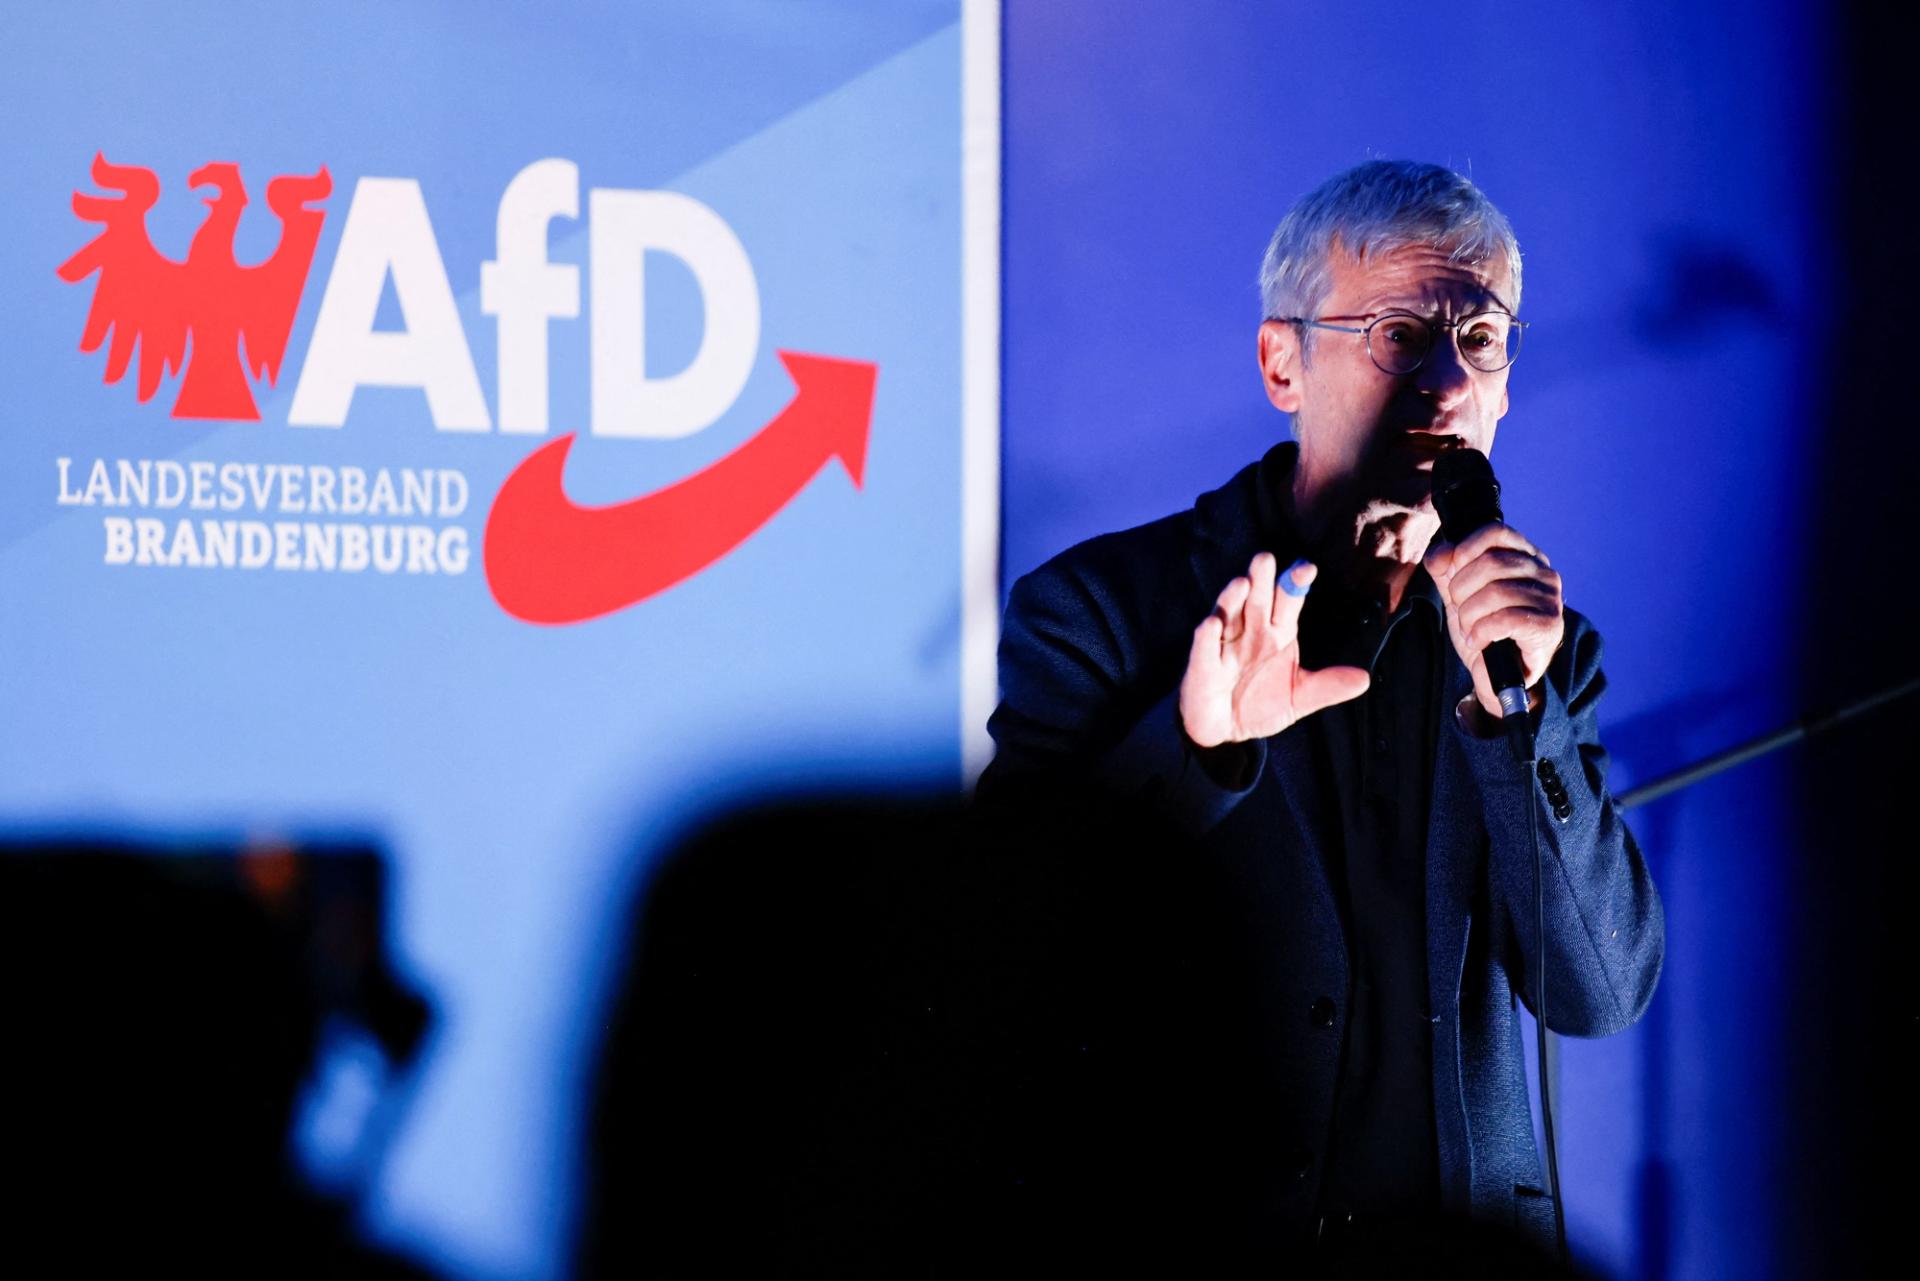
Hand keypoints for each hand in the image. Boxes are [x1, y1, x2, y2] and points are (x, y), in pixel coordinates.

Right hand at [1178, 552, 1371, 746]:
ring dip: (1231, 598)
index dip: (1295, 584)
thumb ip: (1328, 686)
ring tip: (1241, 583)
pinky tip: (1211, 624)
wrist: (1227, 731)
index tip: (1307, 568)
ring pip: (1227, 615)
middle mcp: (1251, 632)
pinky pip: (1204, 647)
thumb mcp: (1300, 697)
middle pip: (1256, 600)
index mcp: (1278, 633)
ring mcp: (1225, 646)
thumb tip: (1364, 679)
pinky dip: (1207, 636)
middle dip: (1260, 580)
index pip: (1288, 602)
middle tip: (1265, 558)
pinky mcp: (1203, 665)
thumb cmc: (1262, 705)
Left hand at [1424, 524, 1564, 719]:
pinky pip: (1507, 619)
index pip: (1495, 532)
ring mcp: (1550, 599)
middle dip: (1461, 589)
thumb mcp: (1458, 595)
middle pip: (1491, 562)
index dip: (1465, 549)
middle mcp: (1544, 573)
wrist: (1499, 677)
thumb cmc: (1484, 630)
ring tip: (1469, 629)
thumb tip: (1442, 552)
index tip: (1450, 572)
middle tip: (1459, 611)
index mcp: (1525, 557)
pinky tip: (1477, 641)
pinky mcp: (1549, 626)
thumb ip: (1445, 570)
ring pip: (1496, 592)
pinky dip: (1482, 631)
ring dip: (1469, 615)